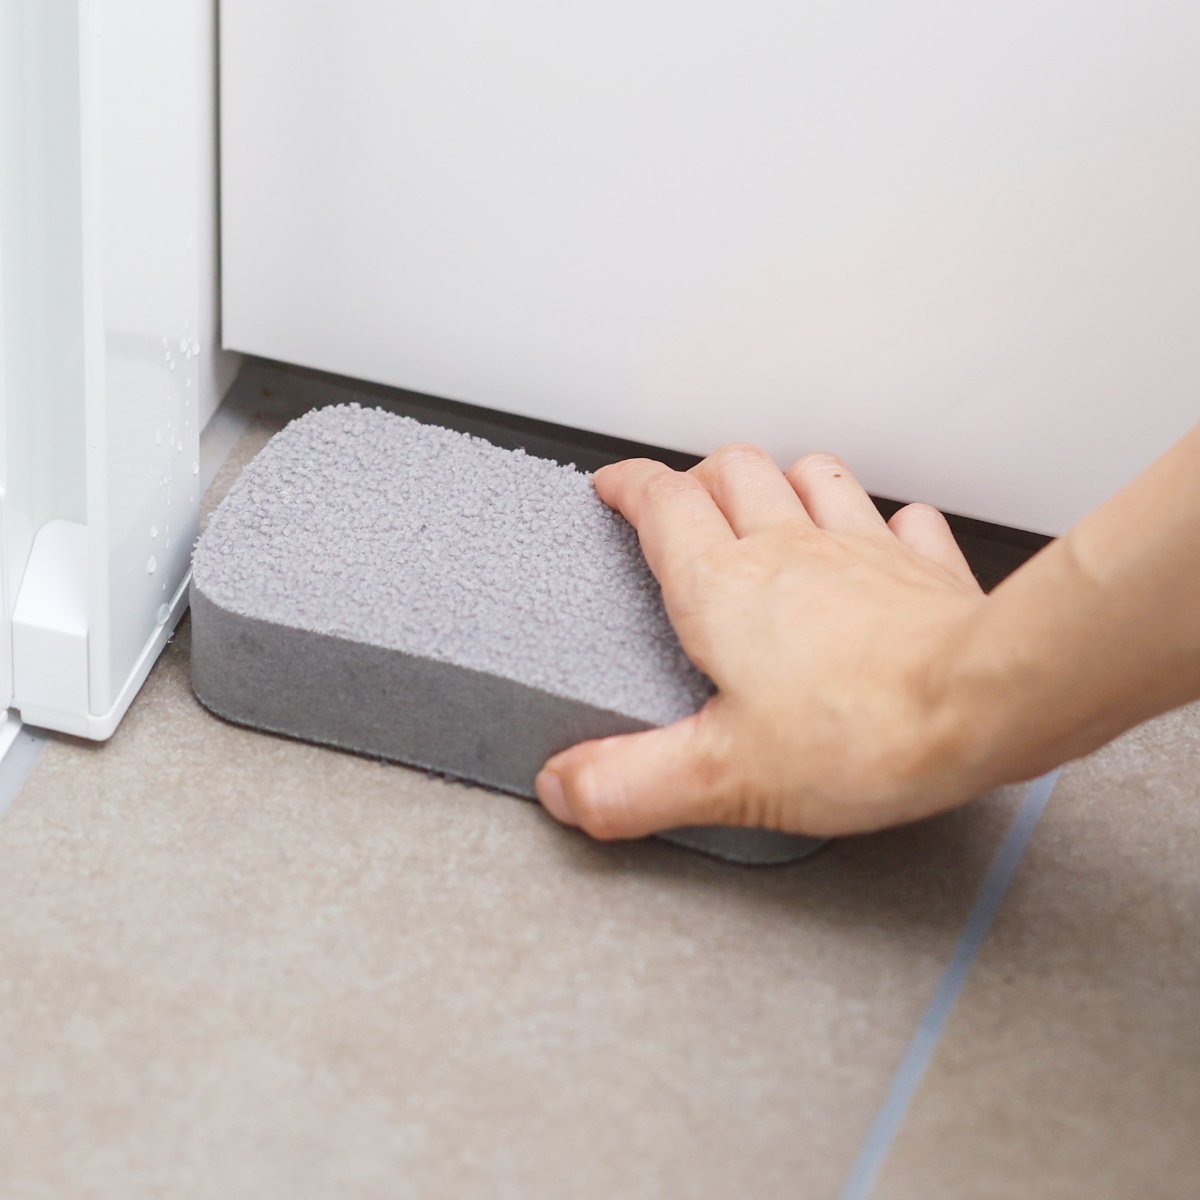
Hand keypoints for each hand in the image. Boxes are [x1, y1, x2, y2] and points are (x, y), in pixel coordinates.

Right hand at [535, 444, 995, 838]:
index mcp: (724, 588)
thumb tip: (566, 786)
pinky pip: (899, 518)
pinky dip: (880, 521)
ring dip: (782, 481)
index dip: (628, 487)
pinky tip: (878, 539)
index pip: (662, 504)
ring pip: (810, 475)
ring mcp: (861, 549)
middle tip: (684, 501)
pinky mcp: (922, 569)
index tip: (611, 486)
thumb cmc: (863, 731)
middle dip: (698, 475)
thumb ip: (632, 782)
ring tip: (770, 504)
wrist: (986, 705)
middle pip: (732, 470)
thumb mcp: (723, 775)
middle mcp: (789, 549)